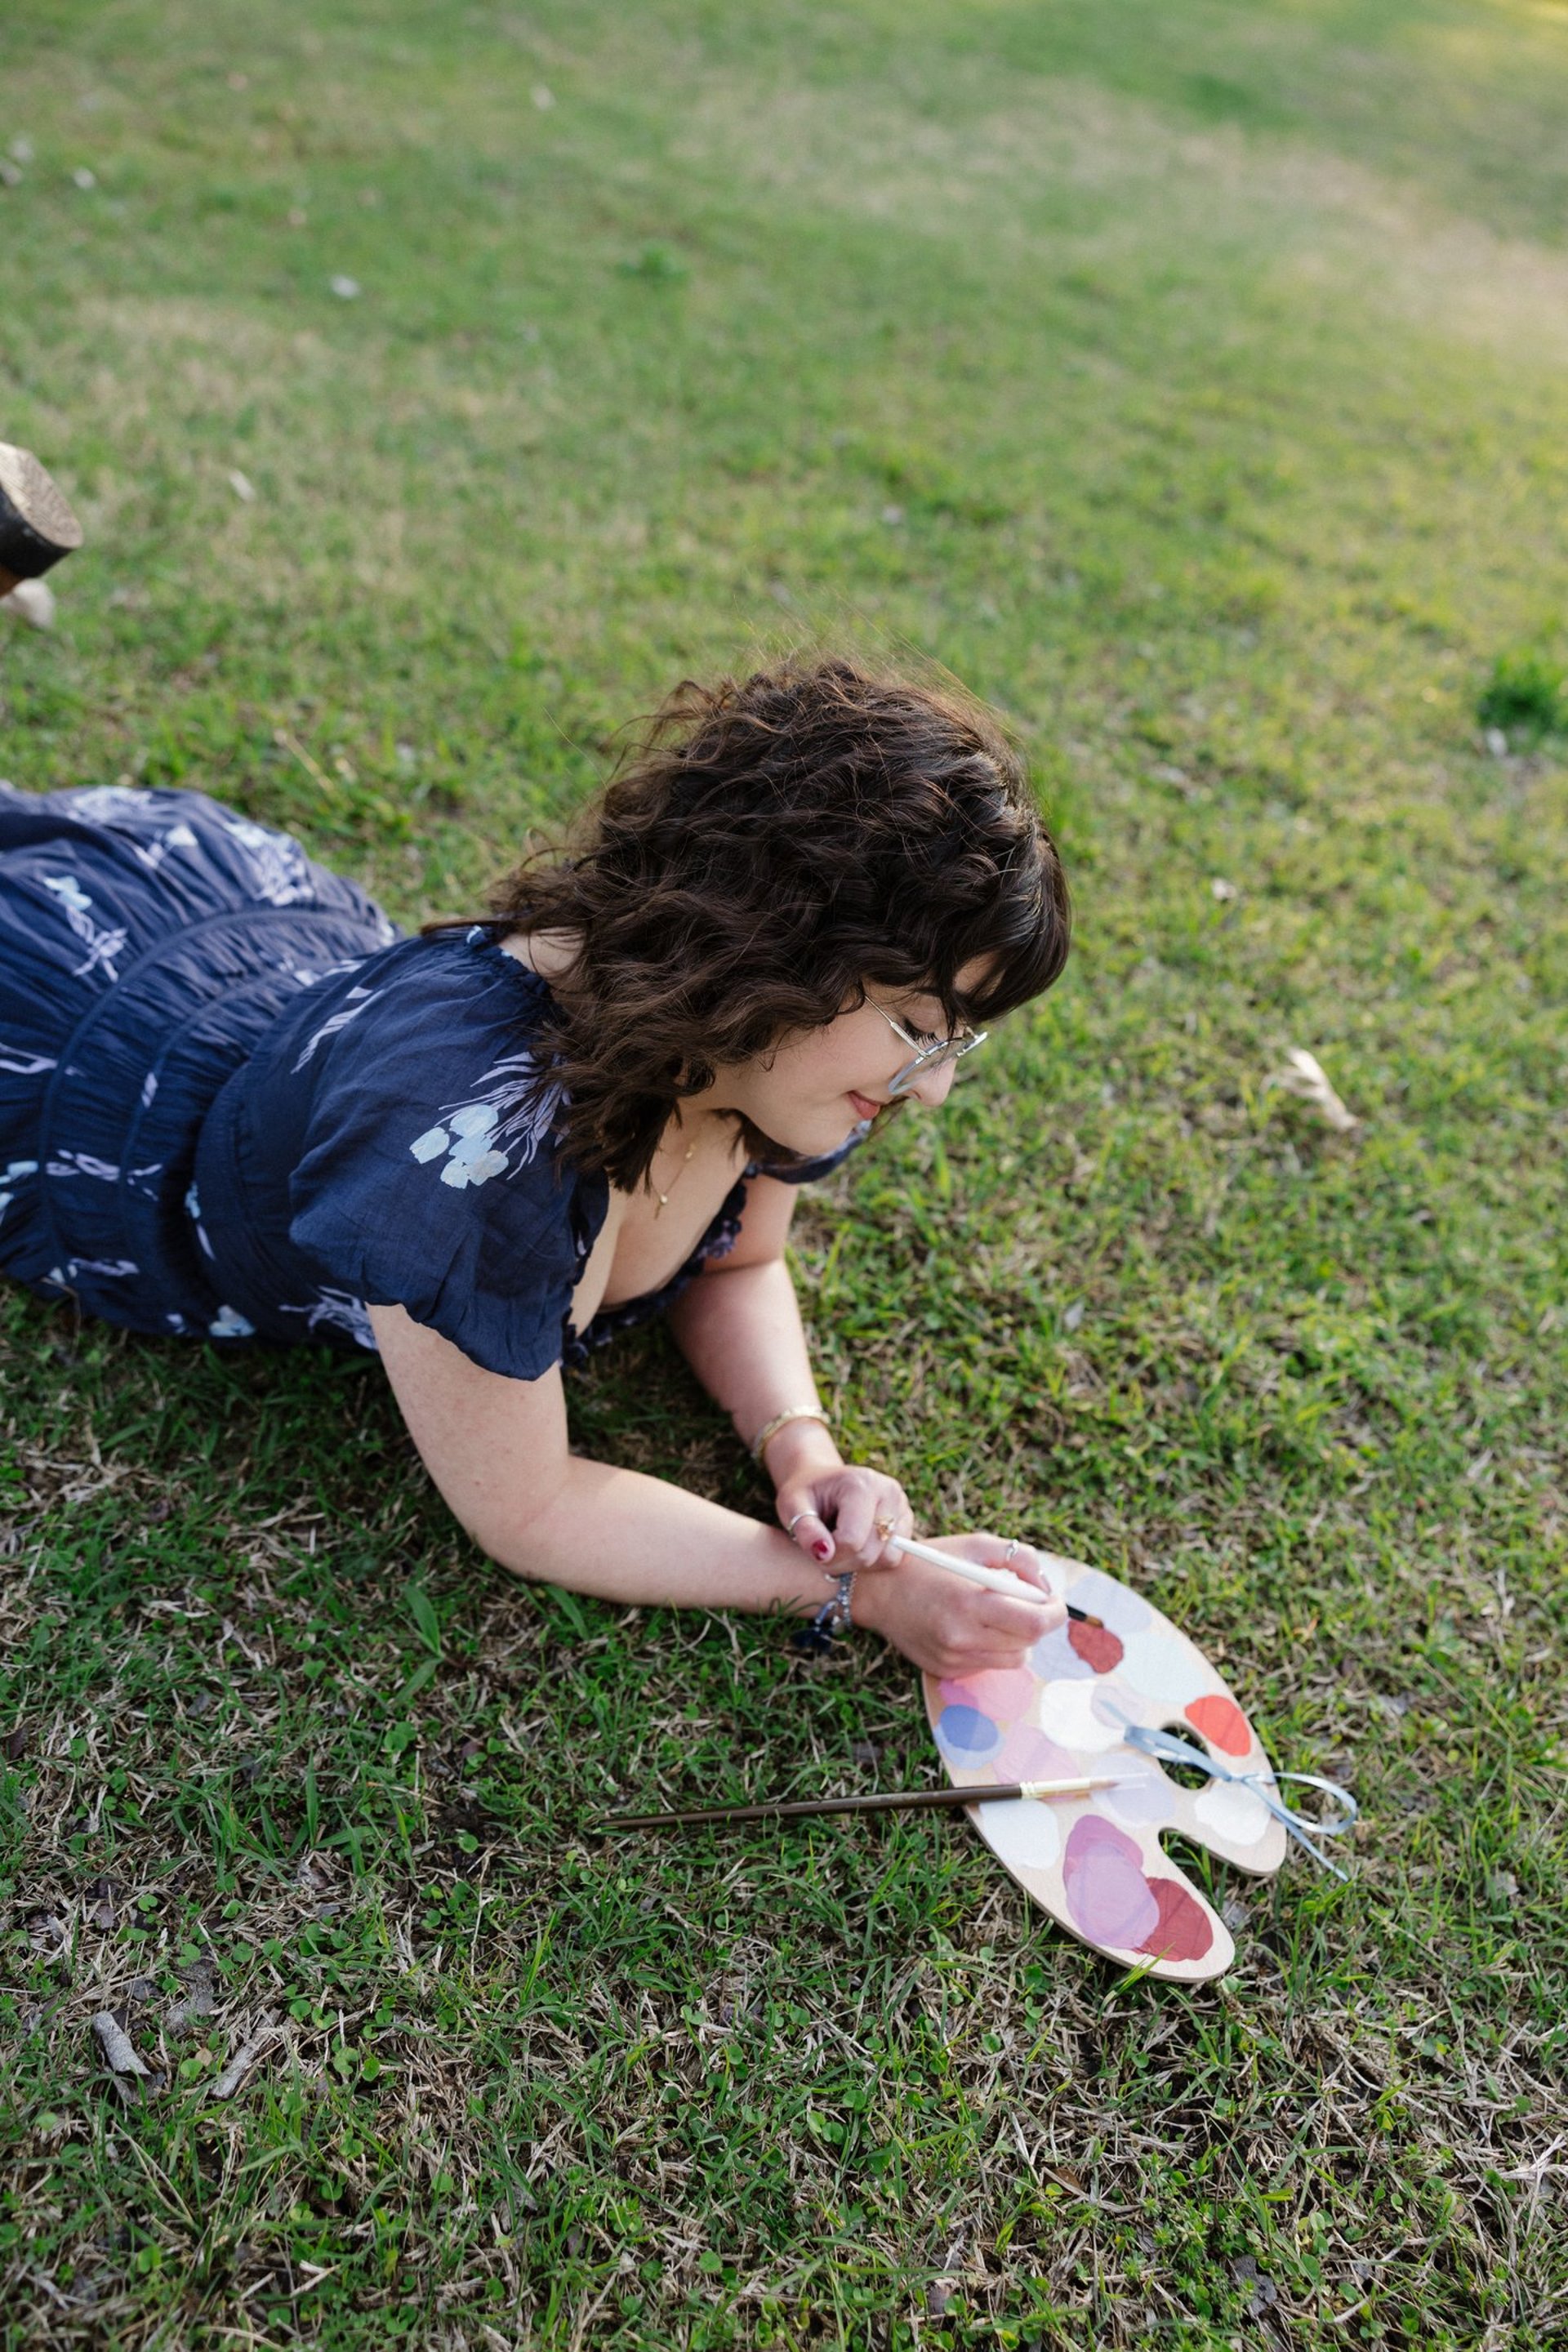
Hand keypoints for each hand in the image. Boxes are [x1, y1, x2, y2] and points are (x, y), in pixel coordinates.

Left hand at [774, 1462, 914, 1572]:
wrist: (823, 1483)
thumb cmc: (805, 1494)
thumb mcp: (792, 1505)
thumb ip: (804, 1528)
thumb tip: (823, 1554)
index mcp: (861, 1483)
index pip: (851, 1541)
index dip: (828, 1555)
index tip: (814, 1546)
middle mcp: (889, 1491)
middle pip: (869, 1553)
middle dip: (841, 1562)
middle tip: (823, 1549)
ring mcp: (902, 1506)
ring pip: (886, 1559)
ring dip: (858, 1563)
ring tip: (840, 1545)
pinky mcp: (907, 1521)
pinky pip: (894, 1558)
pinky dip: (873, 1560)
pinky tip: (856, 1545)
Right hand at [849, 1530, 1065, 1677]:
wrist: (877, 1592)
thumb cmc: (928, 1564)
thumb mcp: (973, 1545)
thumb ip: (1018, 1559)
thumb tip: (1045, 1587)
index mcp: (970, 1603)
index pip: (1033, 1623)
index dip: (1054, 1613)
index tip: (1054, 1602)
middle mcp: (962, 1638)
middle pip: (1028, 1642)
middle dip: (1036, 1622)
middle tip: (1028, 1603)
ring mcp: (954, 1659)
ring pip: (1013, 1659)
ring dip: (1016, 1637)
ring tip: (997, 1614)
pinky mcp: (947, 1671)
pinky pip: (989, 1664)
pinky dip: (992, 1647)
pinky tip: (972, 1627)